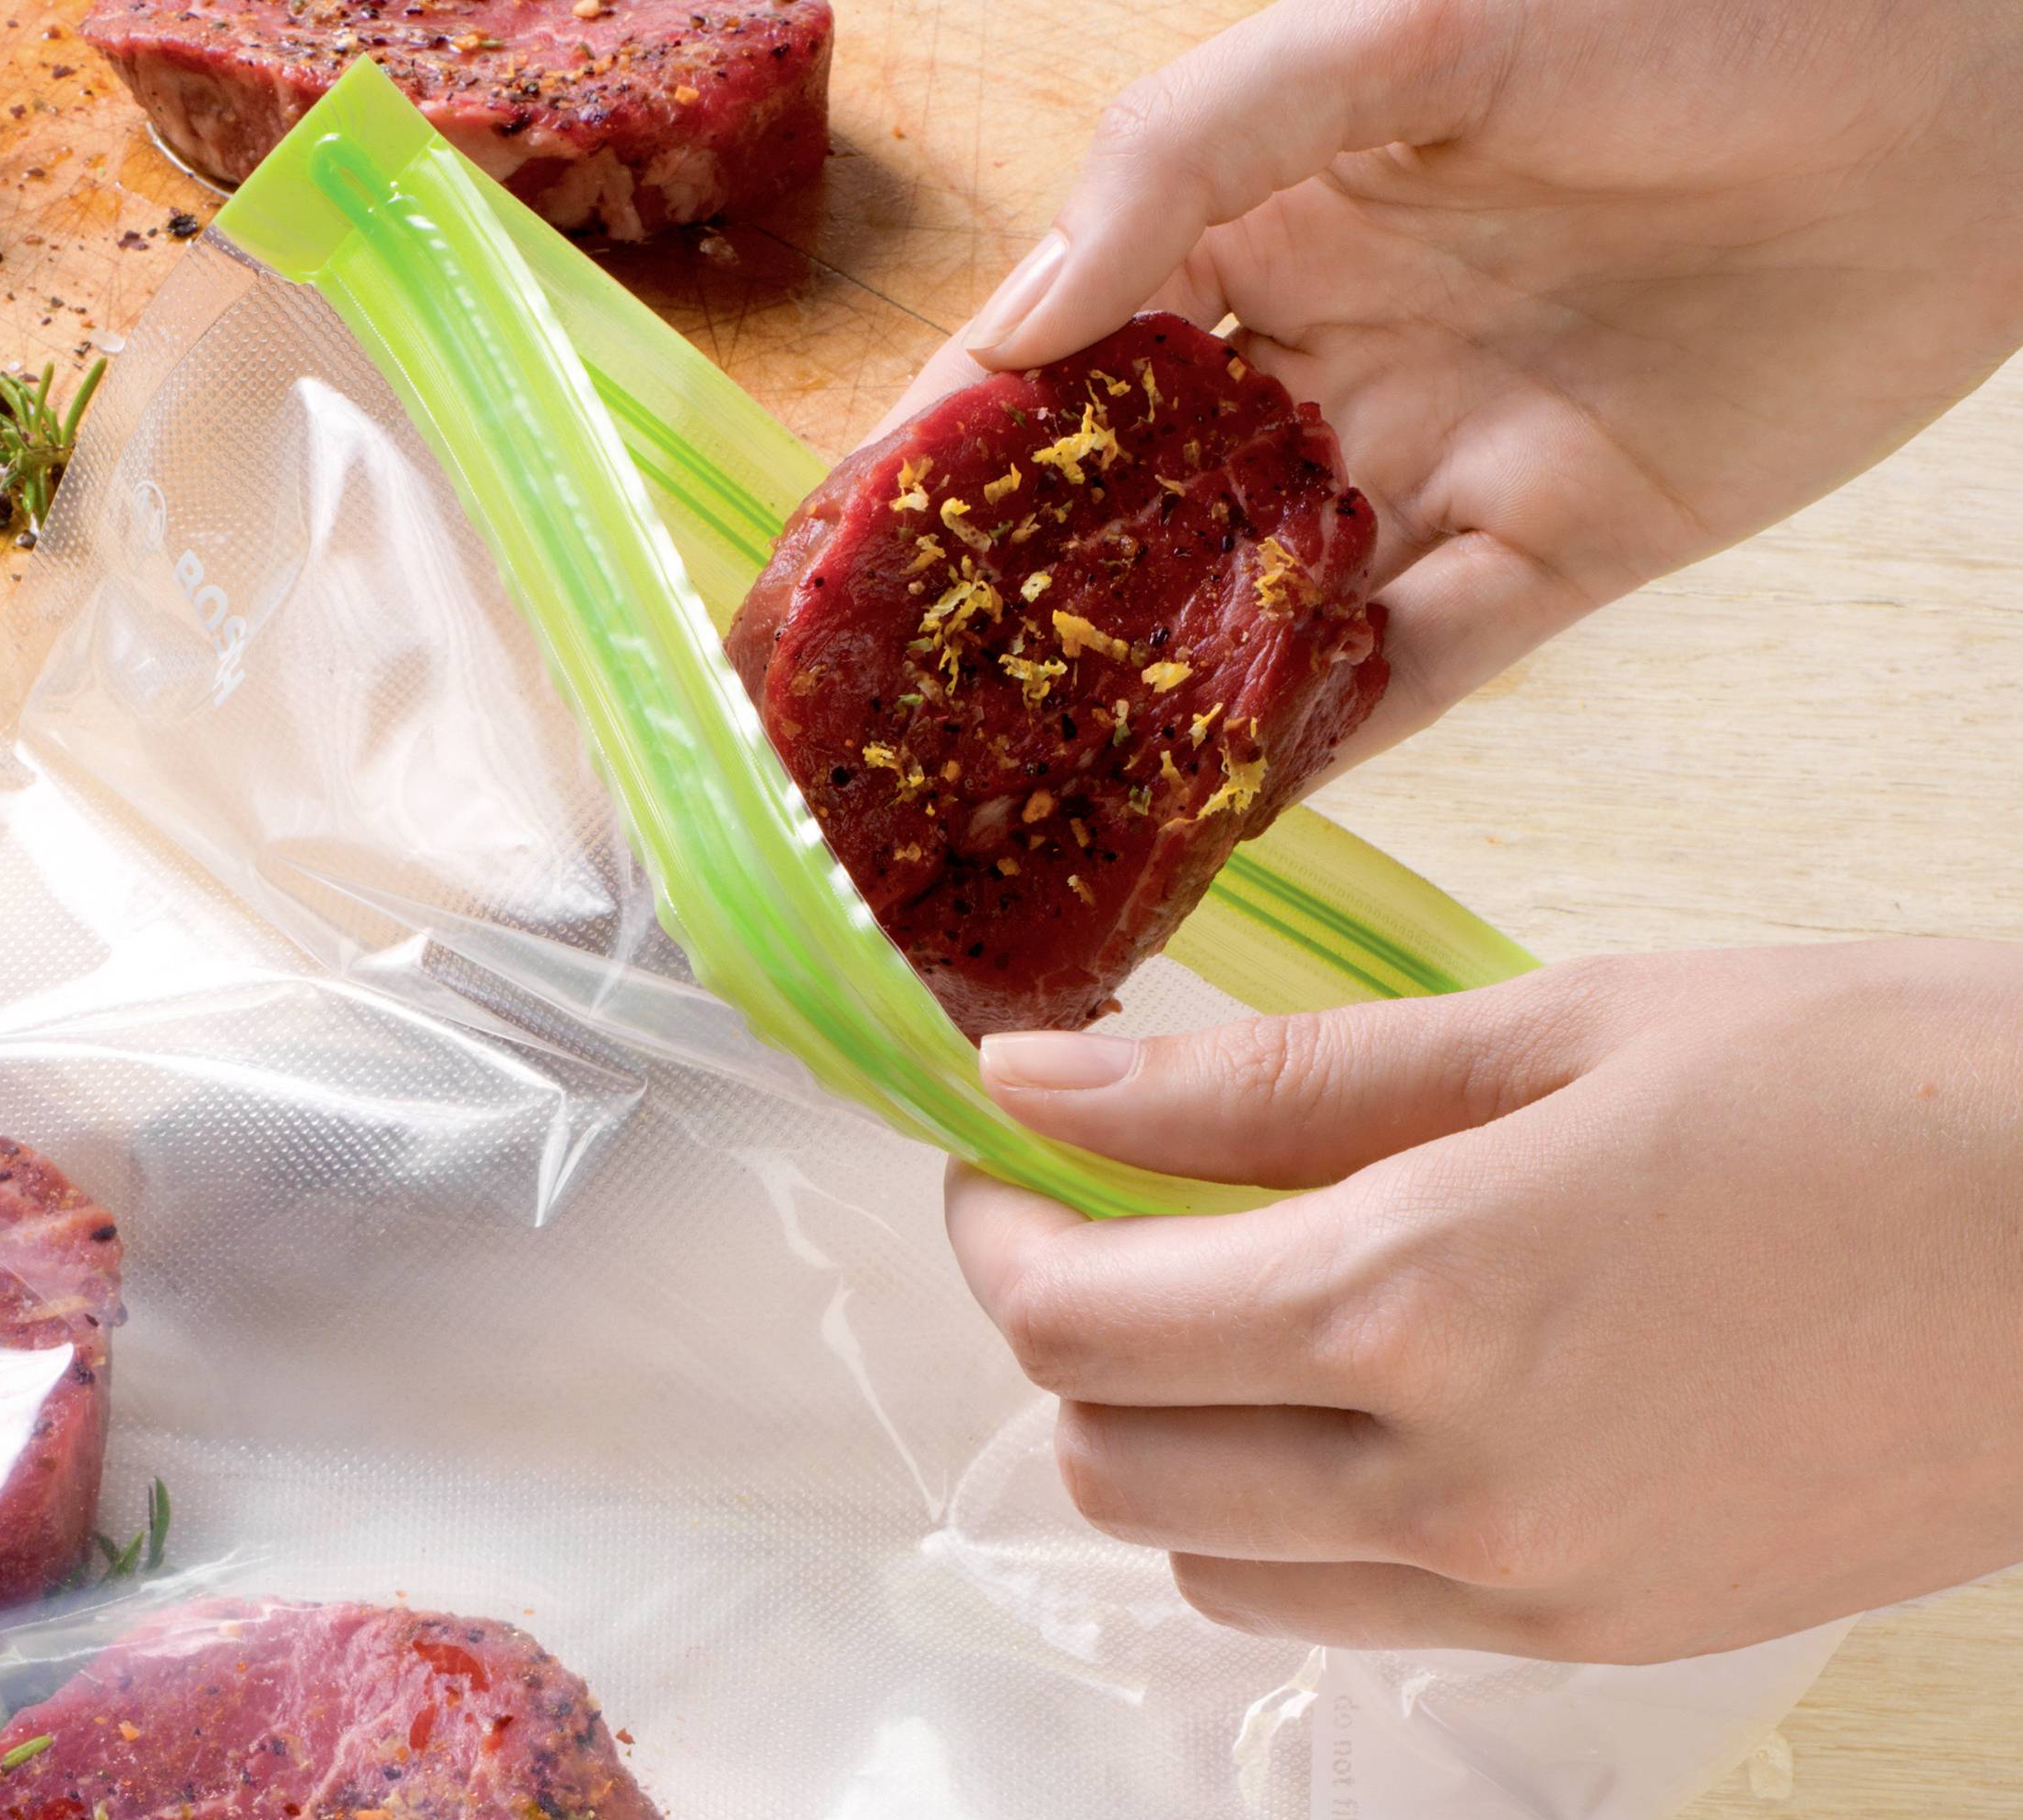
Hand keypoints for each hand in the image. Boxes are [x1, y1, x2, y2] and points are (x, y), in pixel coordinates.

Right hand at [883, 0, 2022, 759]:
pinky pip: (1396, 680)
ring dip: (1122, 721)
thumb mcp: (1412, 26)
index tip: (814, 586)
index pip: (1044, 367)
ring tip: (992, 829)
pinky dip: (1295, 757)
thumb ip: (1192, 158)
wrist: (1979, 79)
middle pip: (1114, 521)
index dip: (922, 474)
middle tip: (873, 758)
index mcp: (1254, 223)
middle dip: (995, 635)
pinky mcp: (1546, 558)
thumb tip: (1013, 334)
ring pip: (1232, 620)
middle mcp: (1317, 360)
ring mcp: (1424, 467)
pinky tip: (1183, 836)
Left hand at [942, 942, 2022, 1661]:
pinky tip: (1372, 1403)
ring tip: (1239, 1312)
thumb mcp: (1563, 1028)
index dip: (993, 1236)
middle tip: (1103, 1222)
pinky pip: (1357, 1613)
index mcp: (1416, 1301)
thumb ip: (1265, 1083)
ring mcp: (1527, 1591)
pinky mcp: (1605, 1643)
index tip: (996, 1156)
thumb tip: (1036, 1080)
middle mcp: (1445, 1485)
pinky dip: (1299, 1520)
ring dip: (1173, 1445)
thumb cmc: (1889, 1085)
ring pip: (1212, 1569)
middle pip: (1110, 1468)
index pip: (1076, 1326)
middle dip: (1064, 1344)